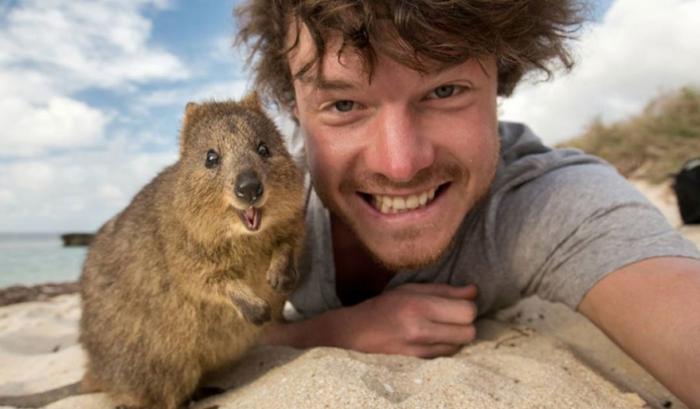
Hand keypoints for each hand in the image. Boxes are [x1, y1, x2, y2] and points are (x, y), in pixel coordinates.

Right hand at [330, 283, 477, 357]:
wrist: (357, 333)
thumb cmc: (385, 306)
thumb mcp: (411, 289)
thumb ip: (444, 290)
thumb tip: (474, 291)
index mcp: (419, 306)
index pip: (466, 311)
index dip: (468, 306)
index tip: (460, 303)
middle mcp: (420, 330)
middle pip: (469, 332)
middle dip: (466, 323)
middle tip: (453, 316)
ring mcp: (420, 350)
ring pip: (460, 346)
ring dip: (457, 336)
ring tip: (442, 327)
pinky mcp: (419, 362)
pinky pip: (448, 355)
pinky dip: (447, 346)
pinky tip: (434, 338)